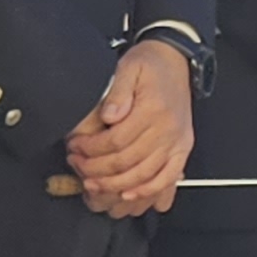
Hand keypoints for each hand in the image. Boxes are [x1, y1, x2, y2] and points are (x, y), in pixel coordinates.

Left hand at [65, 39, 195, 217]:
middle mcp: (168, 130)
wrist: (176, 61)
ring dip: (116, 186)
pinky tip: (130, 195)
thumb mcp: (129, 67)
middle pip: (128, 162)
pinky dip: (149, 191)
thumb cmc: (150, 65)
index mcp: (153, 110)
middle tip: (77, 165)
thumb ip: (118, 92)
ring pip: (145, 176)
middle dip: (97, 169)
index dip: (91, 149)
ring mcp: (177, 143)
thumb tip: (109, 116)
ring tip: (94, 184)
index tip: (74, 147)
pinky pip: (168, 178)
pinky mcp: (182, 150)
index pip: (116, 141)